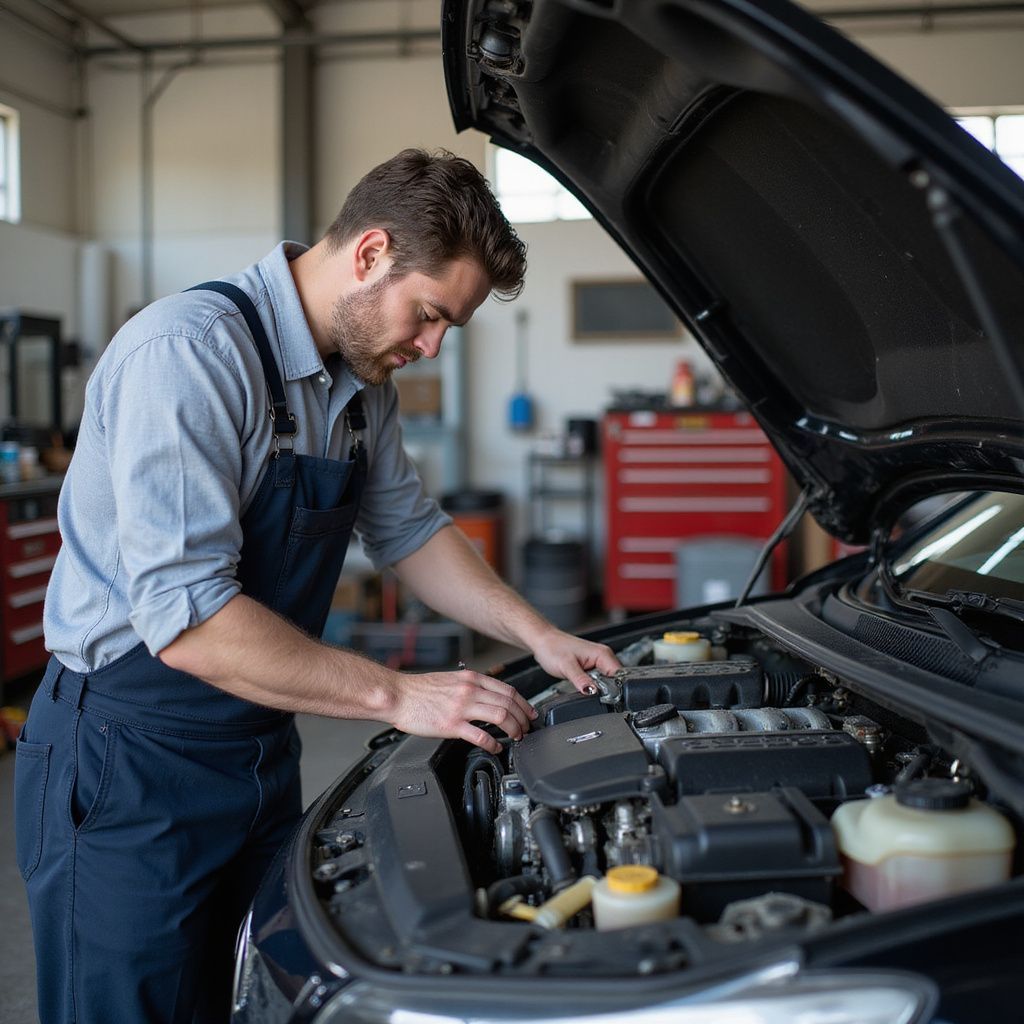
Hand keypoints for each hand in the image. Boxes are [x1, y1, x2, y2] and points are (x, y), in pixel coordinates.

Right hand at [386, 668, 537, 753]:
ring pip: (500, 717)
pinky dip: (493, 743)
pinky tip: (496, 748)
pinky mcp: (451, 725)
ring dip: (514, 729)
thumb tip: (488, 697)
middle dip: (523, 718)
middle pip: (509, 703)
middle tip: (526, 729)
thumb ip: (471, 686)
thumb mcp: (451, 679)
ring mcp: (461, 707)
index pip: (508, 689)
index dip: (524, 703)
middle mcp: (469, 691)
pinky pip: (480, 735)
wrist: (398, 695)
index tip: (529, 713)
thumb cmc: (420, 690)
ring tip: (516, 738)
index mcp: (471, 679)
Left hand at [530, 628, 620, 693]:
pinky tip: (584, 686)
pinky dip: (594, 686)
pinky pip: (600, 680)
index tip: (604, 697)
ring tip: (585, 687)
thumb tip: (593, 692)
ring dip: (600, 689)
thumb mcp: (567, 667)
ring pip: (608, 682)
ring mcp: (598, 661)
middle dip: (607, 690)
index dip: (615, 689)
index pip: (620, 676)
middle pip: (616, 680)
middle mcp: (604, 656)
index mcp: (603, 654)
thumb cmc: (552, 648)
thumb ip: (581, 680)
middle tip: (590, 692)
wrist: (543, 641)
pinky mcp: (592, 667)